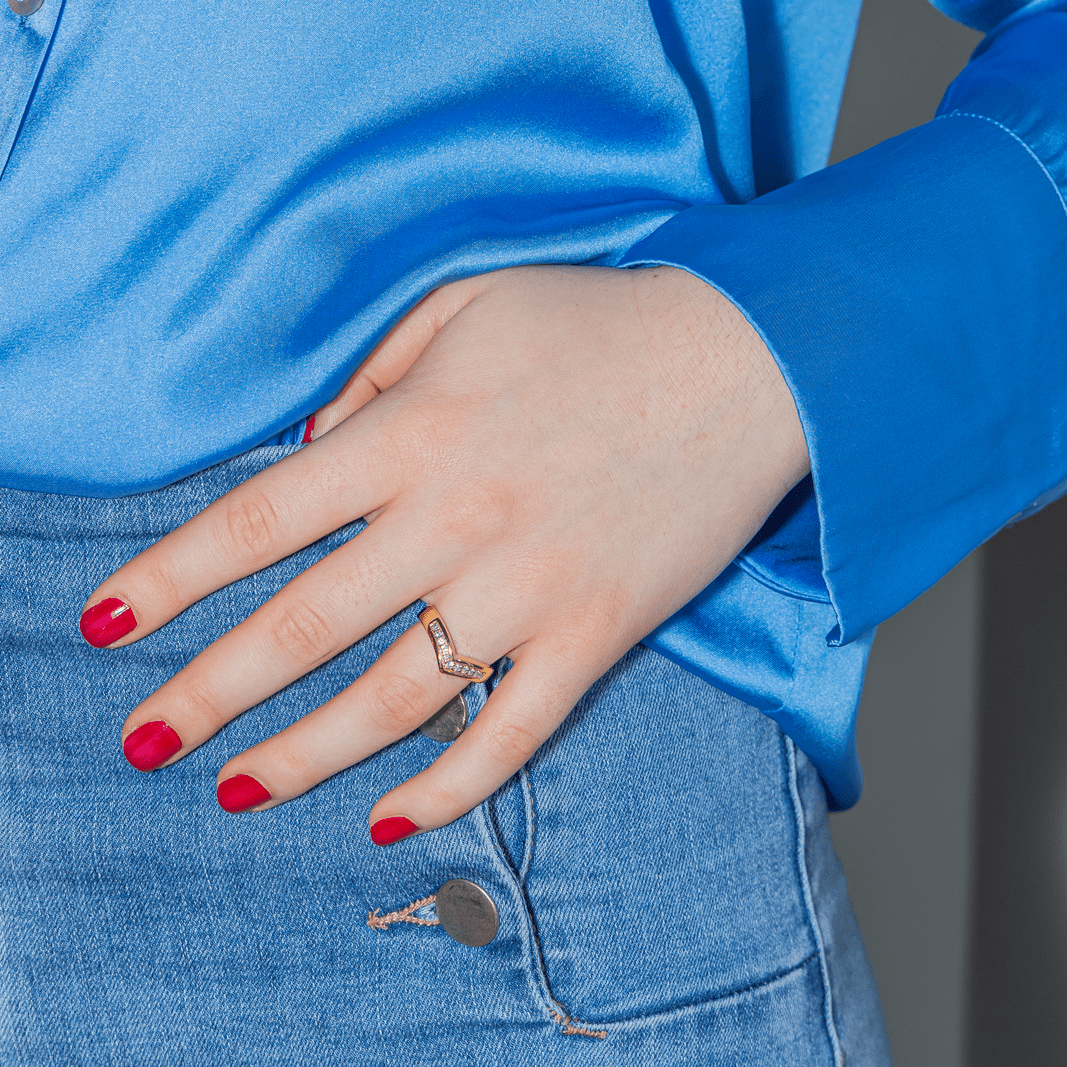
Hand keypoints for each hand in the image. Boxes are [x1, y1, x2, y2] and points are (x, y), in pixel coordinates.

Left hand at [80, 265, 808, 841]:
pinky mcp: (598, 632)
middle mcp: (459, 520)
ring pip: (395, 699)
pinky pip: (513, 733)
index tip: (107, 625)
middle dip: (209, 693)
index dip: (171, 578)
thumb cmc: (601, 325)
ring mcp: (531, 587)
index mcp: (417, 434)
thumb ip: (374, 379)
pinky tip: (389, 821)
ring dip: (303, 755)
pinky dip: (448, 787)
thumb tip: (311, 451)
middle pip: (305, 627)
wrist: (751, 359)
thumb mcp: (467, 307)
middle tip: (144, 741)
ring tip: (236, 790)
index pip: (260, 519)